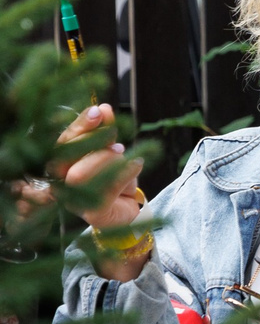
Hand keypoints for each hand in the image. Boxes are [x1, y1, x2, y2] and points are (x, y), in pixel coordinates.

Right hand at [40, 104, 147, 279]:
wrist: (129, 209)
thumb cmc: (114, 177)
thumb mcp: (109, 150)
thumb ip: (105, 131)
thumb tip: (103, 108)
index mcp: (59, 163)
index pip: (62, 140)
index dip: (80, 124)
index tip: (100, 109)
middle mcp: (59, 182)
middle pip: (64, 155)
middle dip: (92, 141)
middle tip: (116, 140)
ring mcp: (72, 200)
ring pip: (80, 173)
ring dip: (107, 159)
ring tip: (124, 154)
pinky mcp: (92, 214)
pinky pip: (105, 190)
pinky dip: (125, 172)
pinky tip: (136, 164)